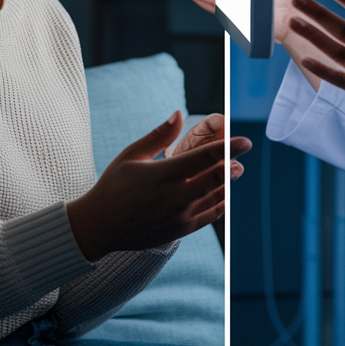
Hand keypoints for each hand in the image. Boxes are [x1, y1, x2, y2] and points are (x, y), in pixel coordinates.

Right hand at [65, 112, 249, 260]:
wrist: (99, 228)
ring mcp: (180, 217)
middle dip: (233, 163)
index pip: (205, 158)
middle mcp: (175, 197)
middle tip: (241, 155)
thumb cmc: (112, 187)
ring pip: (217, 198)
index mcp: (162, 175)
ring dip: (229, 183)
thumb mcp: (130, 155)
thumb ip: (158, 136)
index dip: (229, 147)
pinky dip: (221, 203)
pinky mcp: (180, 231)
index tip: (245, 141)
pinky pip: (210, 216)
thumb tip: (179, 115)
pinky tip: (225, 194)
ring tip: (236, 170)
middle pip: (217, 178)